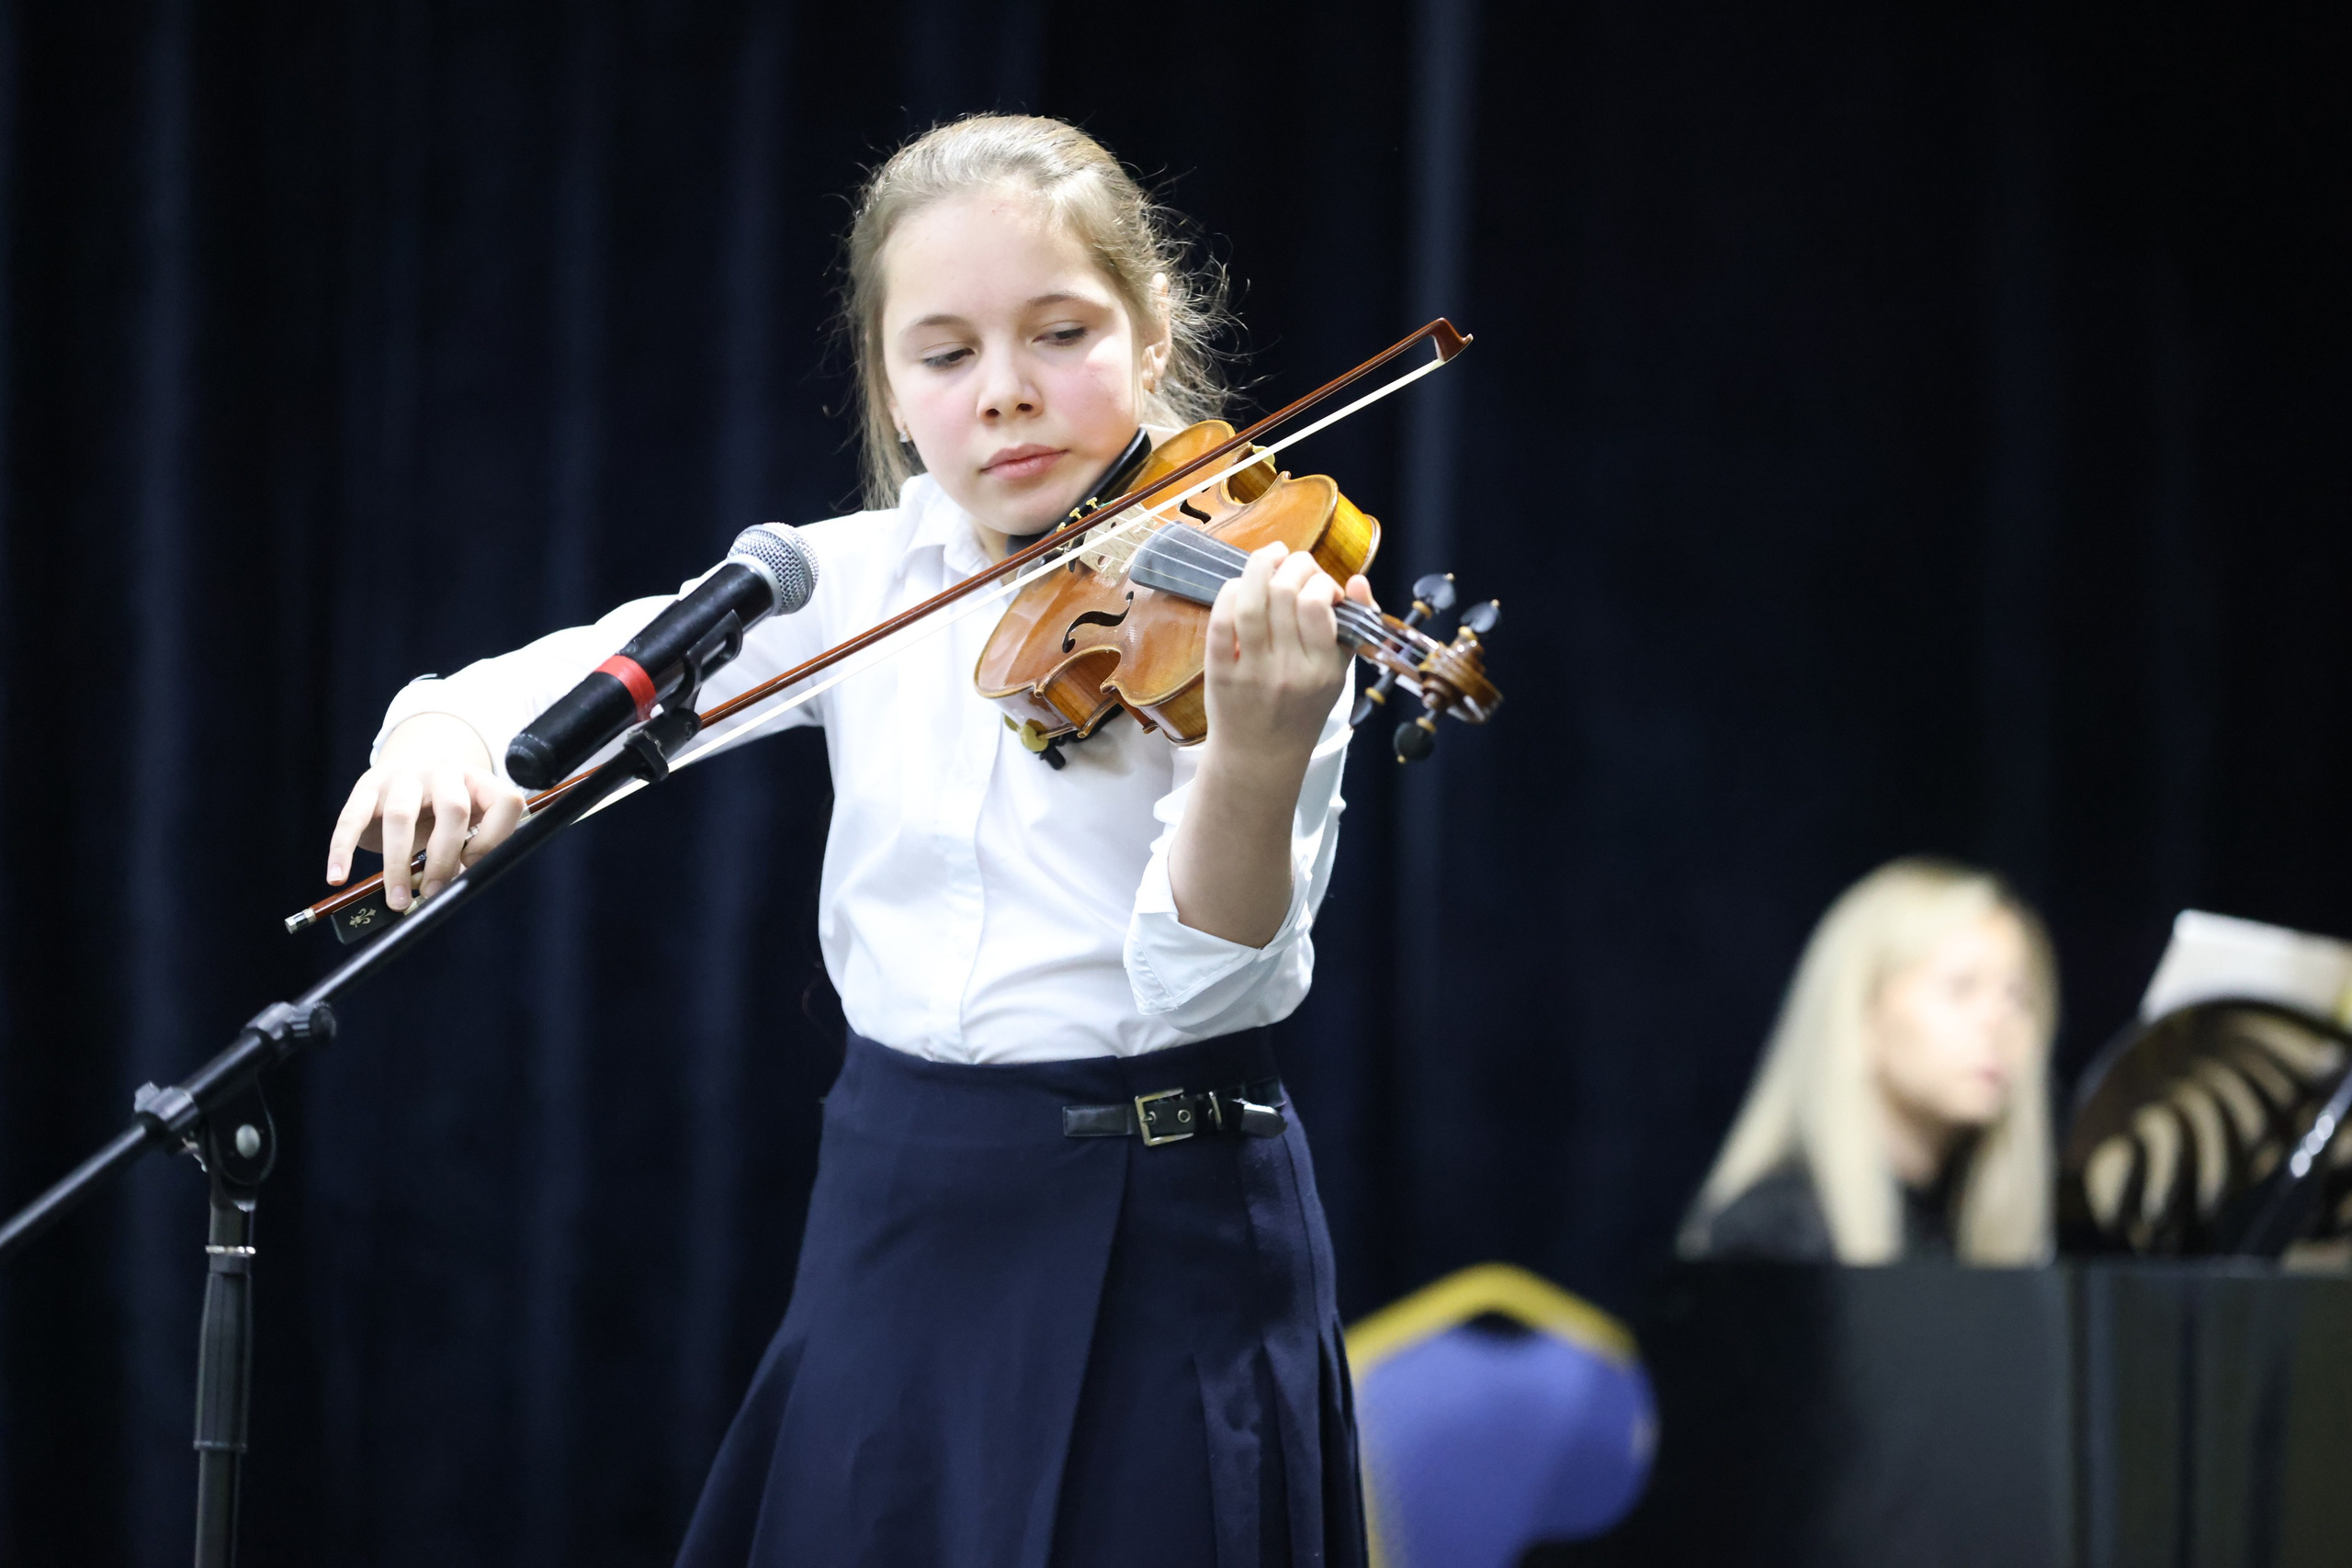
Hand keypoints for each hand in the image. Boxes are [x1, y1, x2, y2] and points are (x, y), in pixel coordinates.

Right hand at [325, 714, 524, 910]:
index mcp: (478, 780)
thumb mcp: (465, 823)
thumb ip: (468, 851)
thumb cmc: (442, 811)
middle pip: (453, 809)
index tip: (473, 865)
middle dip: (445, 858)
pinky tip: (337, 877)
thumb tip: (456, 891)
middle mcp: (444, 771)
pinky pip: (351, 818)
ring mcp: (403, 775)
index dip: (496, 837)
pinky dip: (342, 850)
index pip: (504, 801)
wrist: (408, 765)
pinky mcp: (366, 785)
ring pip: (401, 816)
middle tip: (433, 892)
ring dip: (398, 864)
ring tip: (396, 900)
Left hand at [1168, 544, 1373, 947]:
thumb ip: (1352, 627)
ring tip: (1269, 556)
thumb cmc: (1303, 710)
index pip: (1318, 604)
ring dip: (1258, 567)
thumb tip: (1357, 579)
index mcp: (1322, 670)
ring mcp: (1251, 672)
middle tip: (1294, 563)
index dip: (1319, 580)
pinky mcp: (1219, 673)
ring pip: (1251, 602)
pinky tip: (1240, 586)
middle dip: (1292, 565)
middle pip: (1284, 594)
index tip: (1320, 584)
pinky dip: (1230, 594)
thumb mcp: (1338, 675)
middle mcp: (1287, 670)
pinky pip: (1220, 623)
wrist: (1261, 758)